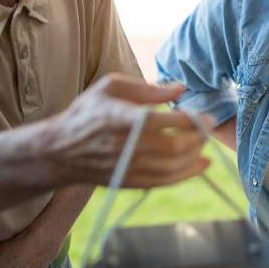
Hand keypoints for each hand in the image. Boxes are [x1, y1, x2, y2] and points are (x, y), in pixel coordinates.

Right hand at [48, 73, 211, 187]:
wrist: (60, 150)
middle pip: (174, 146)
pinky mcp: (129, 181)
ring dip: (195, 155)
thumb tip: (180, 88)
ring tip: (203, 143)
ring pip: (173, 165)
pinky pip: (165, 181)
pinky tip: (200, 164)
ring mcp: (128, 166)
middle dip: (197, 137)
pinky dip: (187, 174)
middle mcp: (126, 145)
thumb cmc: (88, 112)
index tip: (204, 115)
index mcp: (122, 117)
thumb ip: (147, 88)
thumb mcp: (111, 87)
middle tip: (208, 127)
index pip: (165, 121)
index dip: (190, 119)